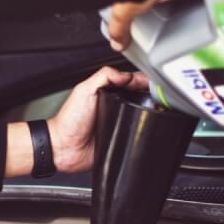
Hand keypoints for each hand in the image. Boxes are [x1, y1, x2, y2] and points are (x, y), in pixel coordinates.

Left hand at [4, 67, 148, 176]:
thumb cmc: (69, 121)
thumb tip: (125, 75)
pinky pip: (136, 135)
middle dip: (151, 96)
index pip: (129, 82)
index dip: (142, 80)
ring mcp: (119, 123)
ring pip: (141, 115)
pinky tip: (148, 128)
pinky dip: (142, 132)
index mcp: (106, 93)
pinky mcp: (121, 139)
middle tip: (159, 96)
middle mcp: (114, 107)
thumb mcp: (84, 90)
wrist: (64, 148)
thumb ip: (103, 77)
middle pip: (139, 97)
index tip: (152, 82)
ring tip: (158, 110)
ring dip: (149, 113)